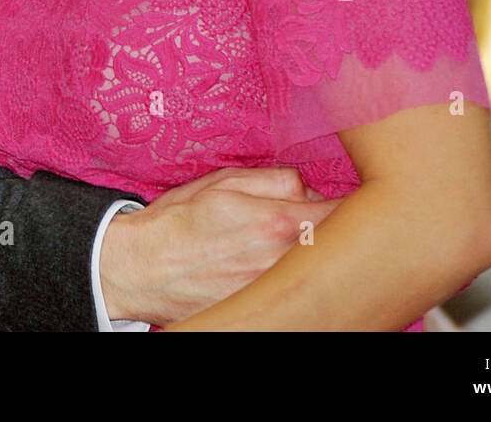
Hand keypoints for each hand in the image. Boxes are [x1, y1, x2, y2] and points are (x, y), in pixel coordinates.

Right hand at [99, 167, 339, 324]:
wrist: (140, 270)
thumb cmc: (177, 222)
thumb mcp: (221, 181)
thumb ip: (274, 179)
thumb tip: (308, 188)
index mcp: (275, 221)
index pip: (342, 213)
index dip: (351, 204)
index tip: (350, 200)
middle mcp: (282, 261)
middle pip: (336, 244)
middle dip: (334, 230)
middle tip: (321, 220)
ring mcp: (274, 290)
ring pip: (316, 268)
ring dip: (311, 255)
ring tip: (286, 244)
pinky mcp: (263, 310)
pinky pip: (293, 289)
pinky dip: (291, 278)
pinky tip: (271, 270)